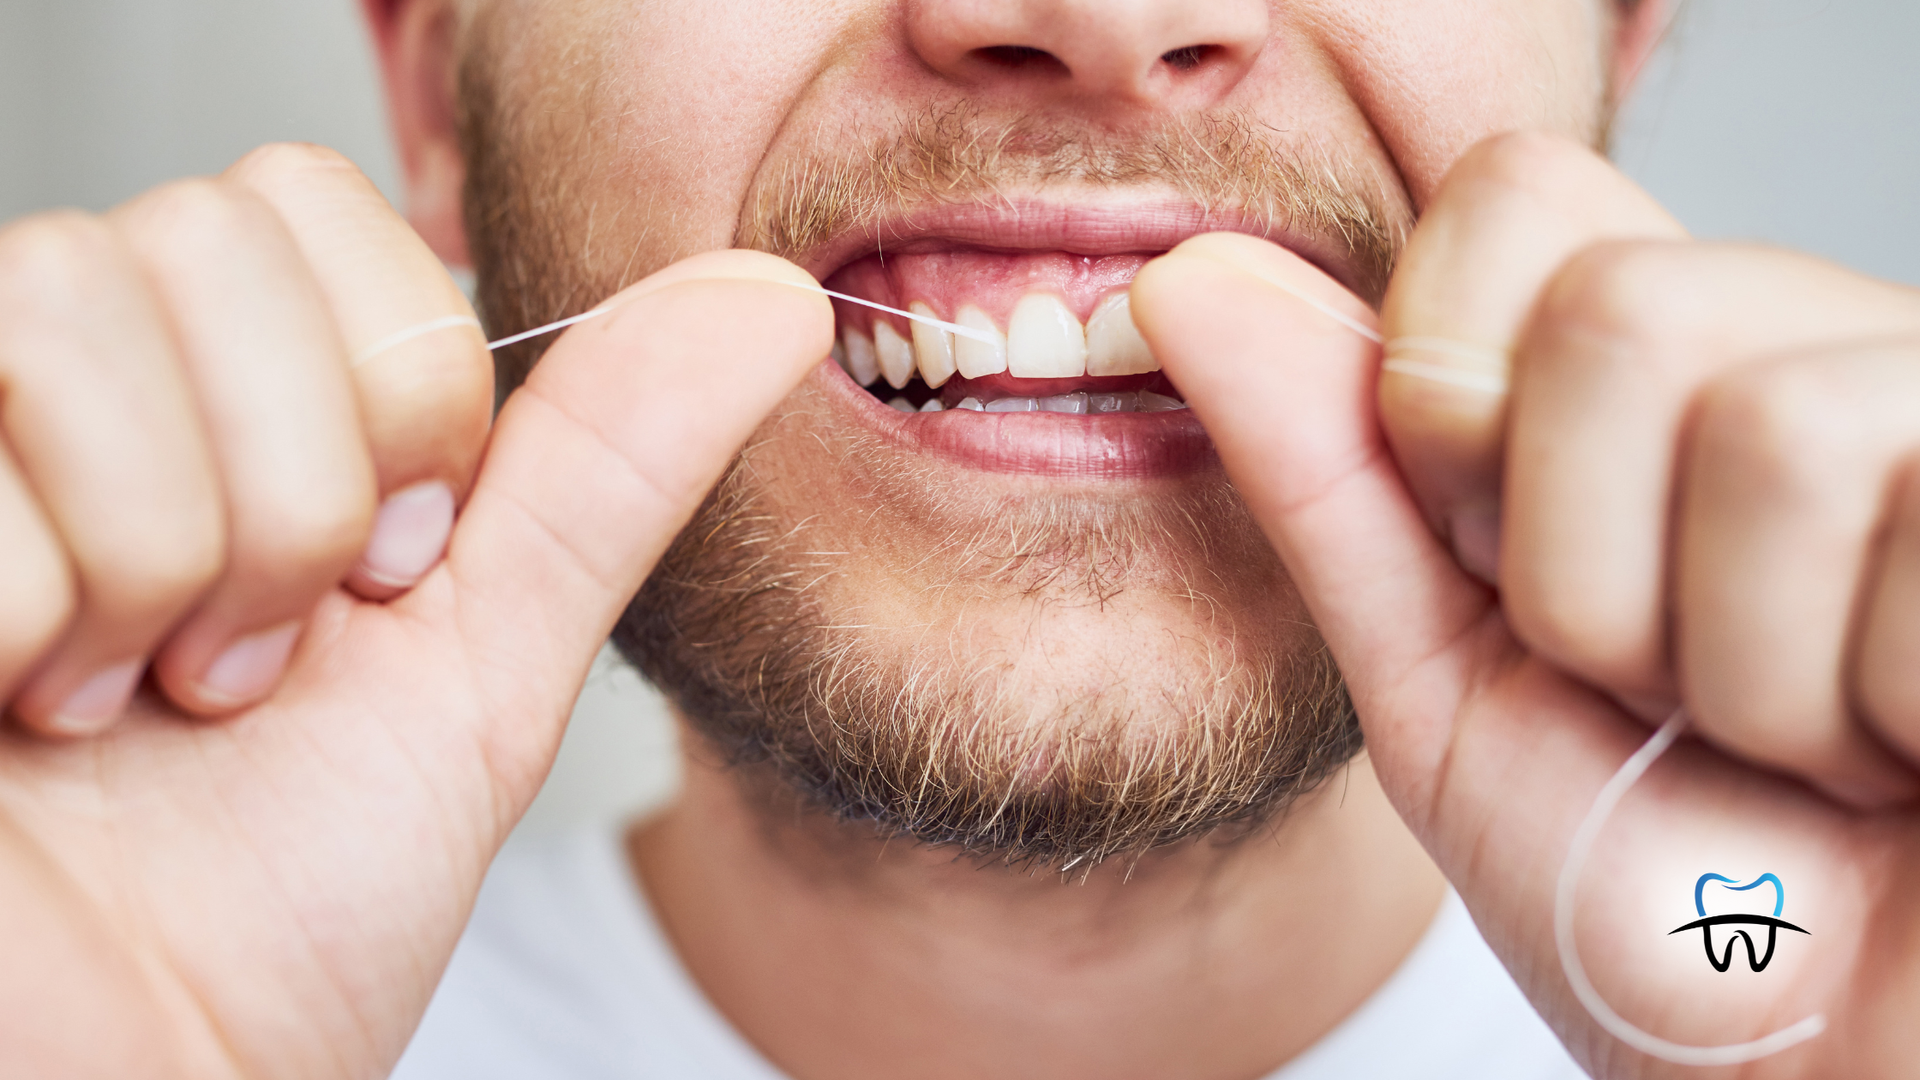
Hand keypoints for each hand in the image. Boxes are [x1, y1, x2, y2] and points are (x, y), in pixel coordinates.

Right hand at [0, 144, 831, 1077]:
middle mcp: (49, 395)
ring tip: (141, 694)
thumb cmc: (292, 903)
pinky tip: (24, 718)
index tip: (390, 573)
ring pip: (67, 308)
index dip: (390, 391)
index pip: (298, 201)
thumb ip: (607, 470)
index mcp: (205, 398)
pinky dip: (28, 628)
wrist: (157, 1075)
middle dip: (292, 495)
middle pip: (199, 241)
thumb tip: (772, 304)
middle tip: (257, 659)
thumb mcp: (483, 661)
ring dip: (162, 560)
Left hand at [1133, 132, 1919, 1077]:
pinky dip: (1878, 701)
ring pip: (1768, 430)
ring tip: (1804, 744)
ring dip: (1741, 671)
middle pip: (1621, 311)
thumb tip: (1180, 279)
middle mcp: (1825, 351)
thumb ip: (1329, 476)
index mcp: (1666, 374)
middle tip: (1669, 693)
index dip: (1454, 391)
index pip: (1519, 196)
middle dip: (1585, 580)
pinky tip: (1912, 739)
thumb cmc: (1651, 894)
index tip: (1495, 562)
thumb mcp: (1440, 677)